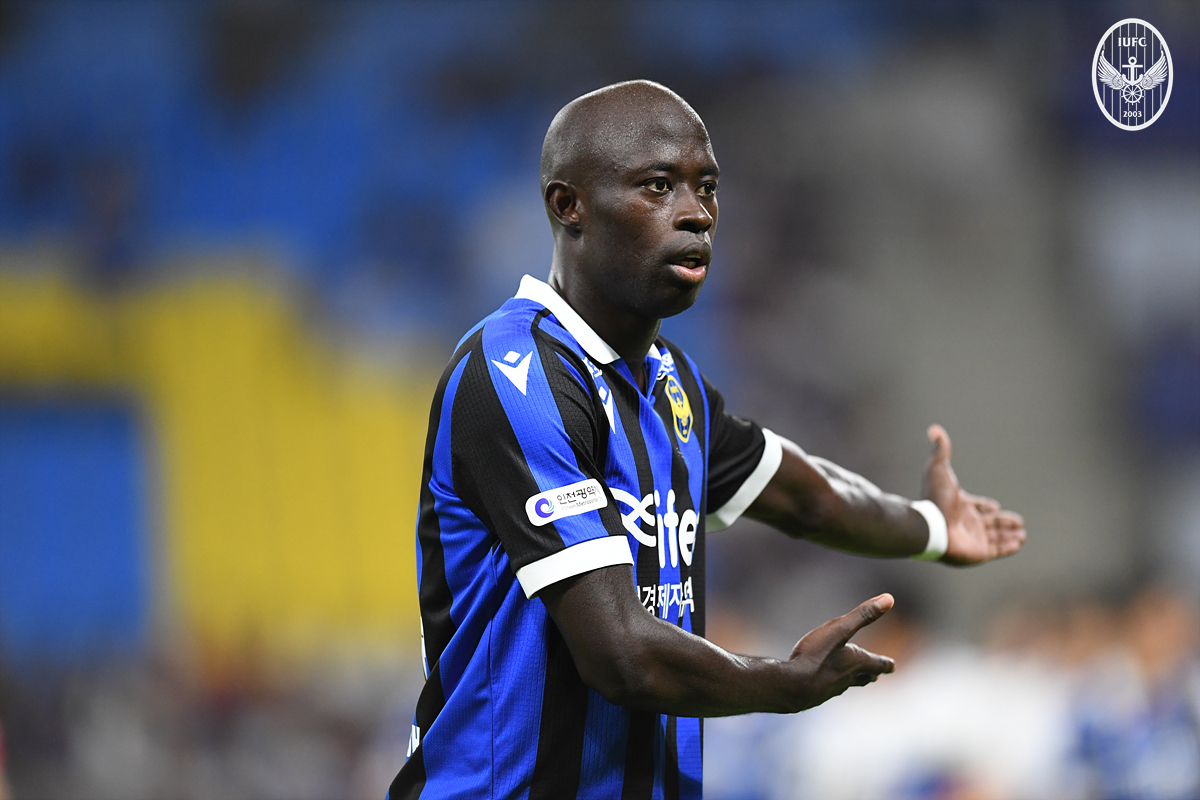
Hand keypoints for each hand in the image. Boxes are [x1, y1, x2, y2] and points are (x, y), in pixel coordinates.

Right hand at [784, 594, 895, 710]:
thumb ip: (863, 615)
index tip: (892, 666)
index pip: (877, 663)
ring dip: (851, 681)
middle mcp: (846, 678)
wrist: (792, 686)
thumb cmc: (816, 656)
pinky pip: (826, 689)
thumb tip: (889, 598)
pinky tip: (820, 684)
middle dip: (870, 674)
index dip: (885, 663)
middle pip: (863, 677)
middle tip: (876, 675)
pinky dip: (829, 685)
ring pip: (845, 684)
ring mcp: (830, 689)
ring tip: (852, 679)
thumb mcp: (840, 629)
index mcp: (856, 662)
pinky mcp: (814, 696)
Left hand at [921, 424, 1025, 565]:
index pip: (976, 507)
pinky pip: (997, 550)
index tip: (994, 506)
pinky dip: (1008, 546)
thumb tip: (934, 429)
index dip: (984, 506)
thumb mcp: (938, 469)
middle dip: (1003, 522)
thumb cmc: (935, 499)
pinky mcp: (978, 552)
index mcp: (958, 506)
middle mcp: (965, 523)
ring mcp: (972, 538)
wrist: (931, 526)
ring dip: (1009, 535)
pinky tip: (1018, 543)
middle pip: (988, 523)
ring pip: (995, 536)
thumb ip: (941, 451)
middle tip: (1019, 522)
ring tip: (1022, 534)